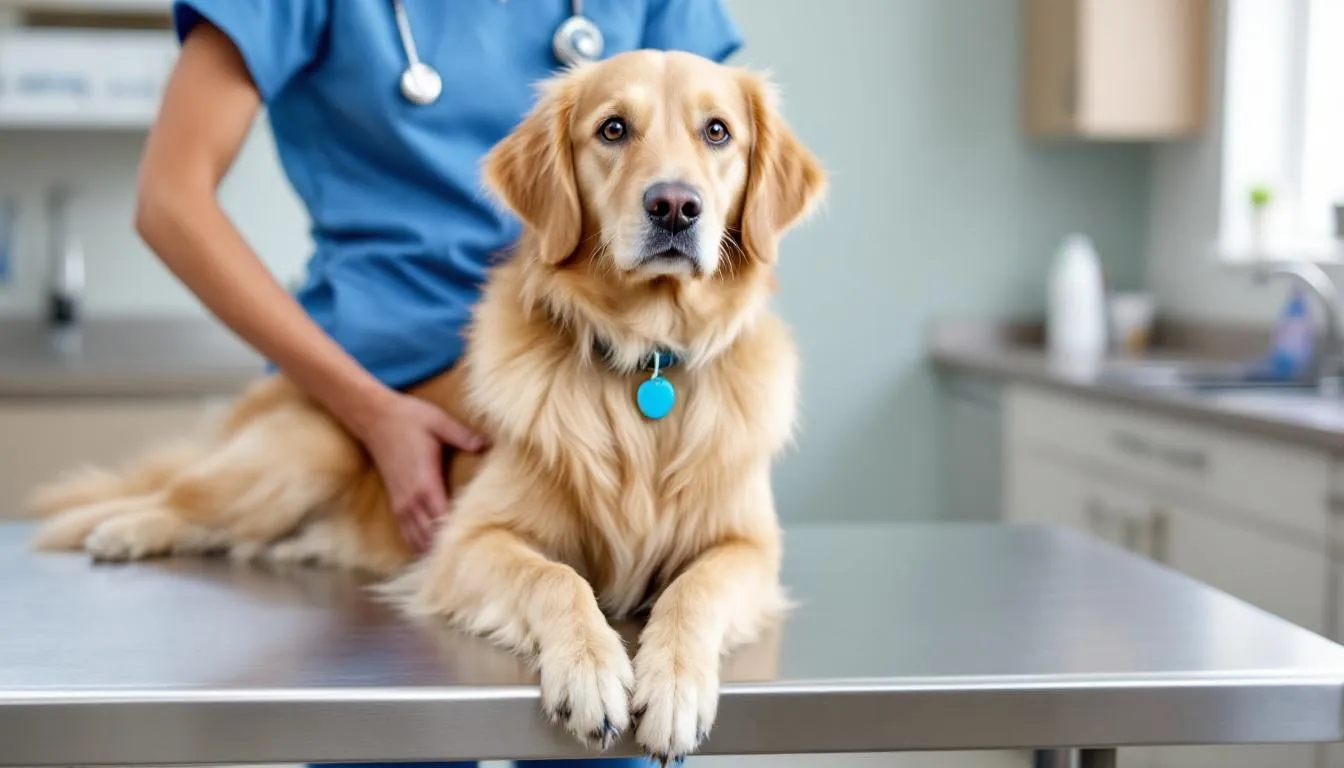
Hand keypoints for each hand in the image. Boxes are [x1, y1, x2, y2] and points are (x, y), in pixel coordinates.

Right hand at [355, 391, 488, 552]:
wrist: (375, 418)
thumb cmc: (410, 419)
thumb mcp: (439, 422)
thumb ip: (464, 436)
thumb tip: (488, 444)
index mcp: (425, 483)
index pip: (444, 519)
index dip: (458, 533)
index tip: (477, 541)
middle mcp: (411, 500)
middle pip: (430, 537)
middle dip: (449, 548)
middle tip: (473, 557)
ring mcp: (401, 504)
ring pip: (417, 540)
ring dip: (433, 550)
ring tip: (455, 559)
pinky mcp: (396, 504)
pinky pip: (407, 534)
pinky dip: (420, 544)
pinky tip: (434, 551)